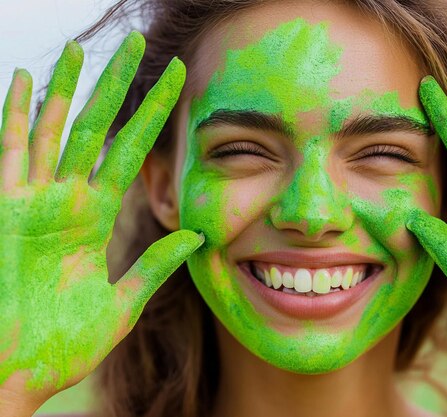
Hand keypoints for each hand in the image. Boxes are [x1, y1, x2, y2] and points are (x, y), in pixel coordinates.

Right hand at [0, 32, 202, 409]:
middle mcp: (69, 200)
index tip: (177, 81)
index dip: (154, 115)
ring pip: (52, 130)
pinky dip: (14, 116)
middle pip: (98, 128)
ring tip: (81, 47)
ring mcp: (35, 201)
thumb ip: (156, 265)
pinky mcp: (5, 211)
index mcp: (98, 218)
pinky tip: (21, 79)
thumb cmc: (66, 344)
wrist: (19, 373)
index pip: (132, 152)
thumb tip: (196, 236)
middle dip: (117, 86)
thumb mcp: (124, 303)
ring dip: (65, 88)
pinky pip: (10, 153)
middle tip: (139, 42)